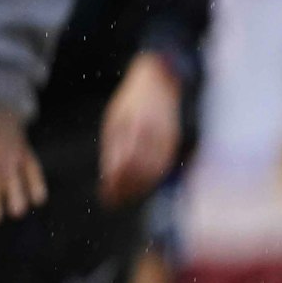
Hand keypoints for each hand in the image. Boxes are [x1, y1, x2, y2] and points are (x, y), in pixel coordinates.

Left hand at [99, 53, 181, 206]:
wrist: (158, 80)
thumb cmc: (132, 101)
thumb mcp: (115, 119)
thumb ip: (114, 145)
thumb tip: (110, 173)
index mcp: (126, 127)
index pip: (119, 164)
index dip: (113, 184)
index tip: (106, 197)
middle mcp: (145, 134)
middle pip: (136, 171)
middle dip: (125, 190)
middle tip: (115, 202)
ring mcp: (162, 137)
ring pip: (153, 171)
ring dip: (140, 188)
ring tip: (127, 197)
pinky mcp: (175, 140)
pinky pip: (165, 165)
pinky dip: (155, 178)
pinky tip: (146, 185)